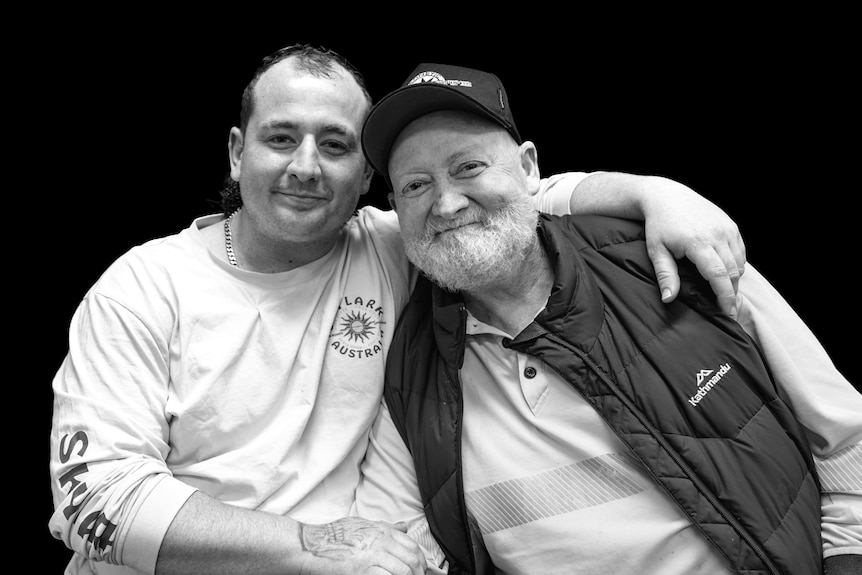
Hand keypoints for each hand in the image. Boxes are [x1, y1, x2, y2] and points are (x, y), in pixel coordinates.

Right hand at [299, 517, 427, 573]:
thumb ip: (386, 527)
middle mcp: (381, 542)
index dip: (421, 561)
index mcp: (382, 530)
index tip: (421, 570)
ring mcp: (372, 556)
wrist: (311, 545)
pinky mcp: (362, 571)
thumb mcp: (363, 524)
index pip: (412, 546)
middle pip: (412, 560)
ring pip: (403, 572)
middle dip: (417, 574)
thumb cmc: (334, 536)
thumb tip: (405, 526)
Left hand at [641, 176, 744, 317]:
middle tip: (726, 309)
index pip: (719, 276)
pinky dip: (737, 264)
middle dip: (732, 293)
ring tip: (724, 292)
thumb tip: (668, 299)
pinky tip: (726, 273)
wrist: (666, 196)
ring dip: (735, 280)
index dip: (725, 297)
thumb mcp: (656, 251)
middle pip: (733, 272)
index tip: (726, 313)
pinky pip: (740, 250)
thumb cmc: (659, 225)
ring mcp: (726, 228)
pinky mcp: (730, 224)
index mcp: (698, 243)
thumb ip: (665, 275)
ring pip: (740, 262)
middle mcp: (717, 234)